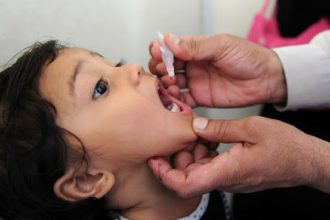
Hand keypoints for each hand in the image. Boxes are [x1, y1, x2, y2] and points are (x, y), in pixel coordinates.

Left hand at [148, 116, 329, 197]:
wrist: (304, 161)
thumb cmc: (286, 147)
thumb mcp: (253, 128)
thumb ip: (220, 128)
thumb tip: (196, 125)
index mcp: (227, 171)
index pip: (185, 184)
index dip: (164, 174)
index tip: (154, 158)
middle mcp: (224, 179)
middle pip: (185, 177)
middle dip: (174, 158)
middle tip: (176, 135)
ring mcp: (227, 178)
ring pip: (195, 171)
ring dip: (188, 153)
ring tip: (193, 133)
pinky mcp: (230, 172)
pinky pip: (207, 166)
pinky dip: (201, 153)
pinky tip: (206, 137)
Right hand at [149, 34, 286, 107]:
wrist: (266, 79)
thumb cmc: (248, 57)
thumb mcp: (221, 46)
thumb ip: (195, 47)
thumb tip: (169, 41)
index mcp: (195, 48)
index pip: (169, 47)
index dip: (159, 50)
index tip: (158, 54)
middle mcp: (192, 64)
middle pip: (164, 66)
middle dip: (159, 69)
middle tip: (164, 73)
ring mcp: (194, 81)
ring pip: (170, 83)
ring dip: (165, 85)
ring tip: (171, 86)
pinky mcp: (200, 98)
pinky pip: (182, 100)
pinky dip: (175, 101)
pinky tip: (176, 100)